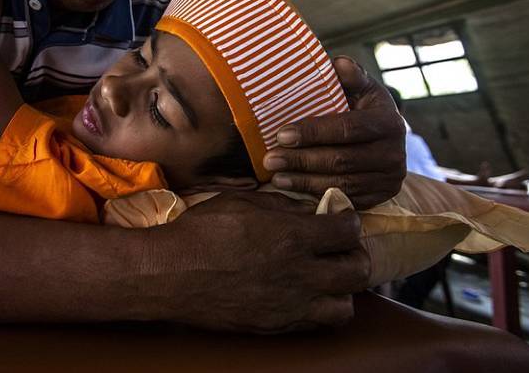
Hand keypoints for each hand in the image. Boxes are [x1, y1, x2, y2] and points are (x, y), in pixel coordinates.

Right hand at [150, 191, 368, 332]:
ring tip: (326, 276)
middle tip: (339, 247)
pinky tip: (305, 294)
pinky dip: (320, 309)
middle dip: (354, 253)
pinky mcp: (277, 325)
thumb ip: (281, 206)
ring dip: (342, 288)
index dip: (347, 219)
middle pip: (358, 269)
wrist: (170, 274)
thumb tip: (308, 209)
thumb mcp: (241, 202)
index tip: (338, 217)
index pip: (349, 229)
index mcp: (292, 236)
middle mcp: (299, 273)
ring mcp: (290, 304)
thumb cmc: (201, 232)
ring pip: (346, 304)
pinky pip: (318, 323)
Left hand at [264, 56, 405, 208]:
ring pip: (341, 182)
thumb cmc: (364, 107)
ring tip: (275, 174)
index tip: (282, 134)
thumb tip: (337, 63)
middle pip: (341, 159)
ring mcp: (389, 179)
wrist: (385, 139)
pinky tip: (292, 186)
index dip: (313, 133)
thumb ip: (350, 75)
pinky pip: (344, 198)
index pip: (347, 128)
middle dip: (301, 160)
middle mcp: (394, 153)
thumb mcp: (361, 87)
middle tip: (270, 158)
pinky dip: (315, 193)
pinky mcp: (380, 197)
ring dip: (304, 180)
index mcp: (388, 121)